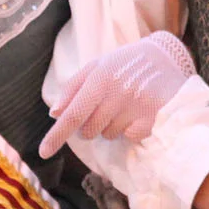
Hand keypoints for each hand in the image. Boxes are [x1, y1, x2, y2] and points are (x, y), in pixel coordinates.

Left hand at [38, 33, 195, 157]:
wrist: (165, 56)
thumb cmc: (123, 64)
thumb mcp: (96, 67)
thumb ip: (73, 88)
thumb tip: (54, 114)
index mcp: (100, 77)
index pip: (73, 114)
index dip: (56, 135)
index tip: (43, 153)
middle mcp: (118, 92)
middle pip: (88, 130)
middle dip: (90, 125)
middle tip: (105, 105)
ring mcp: (137, 106)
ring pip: (108, 135)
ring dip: (111, 126)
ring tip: (124, 104)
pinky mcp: (153, 118)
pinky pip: (128, 137)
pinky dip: (129, 129)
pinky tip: (137, 111)